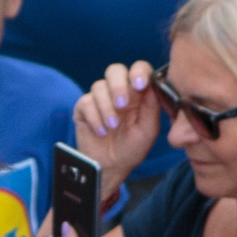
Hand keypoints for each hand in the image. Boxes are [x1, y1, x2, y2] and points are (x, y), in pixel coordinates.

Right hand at [73, 59, 163, 177]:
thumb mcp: (148, 129)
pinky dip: (95, 118)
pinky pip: (86, 102)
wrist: (110, 167)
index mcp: (137, 92)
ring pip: (99, 86)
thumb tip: (152, 84)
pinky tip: (101, 132)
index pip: (139, 69)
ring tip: (112, 127)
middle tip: (122, 105)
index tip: (139, 85)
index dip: (139, 71)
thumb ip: (152, 106)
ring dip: (107, 108)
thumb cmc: (132, 148)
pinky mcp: (84, 108)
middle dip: (118, 86)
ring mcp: (99, 98)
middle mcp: (118, 90)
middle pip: (115, 70)